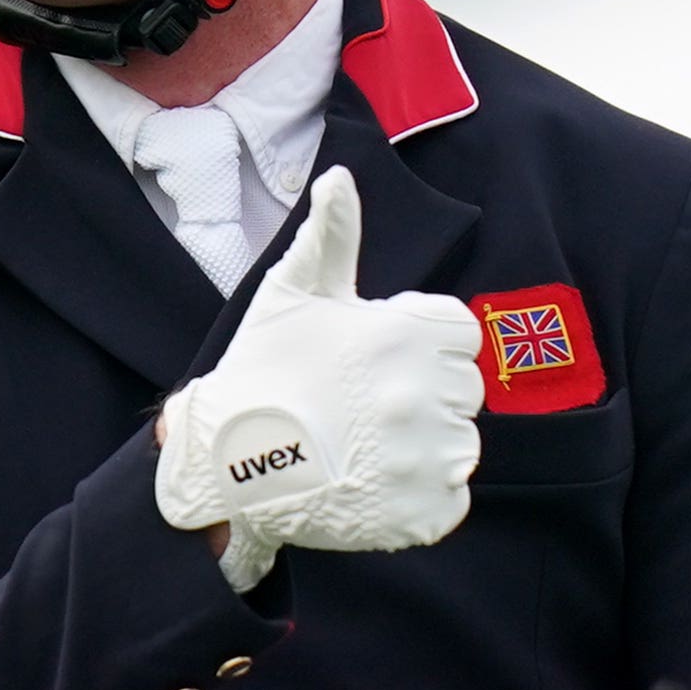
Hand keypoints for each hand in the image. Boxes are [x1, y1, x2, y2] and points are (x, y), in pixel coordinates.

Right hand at [154, 166, 484, 591]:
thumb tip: (339, 176)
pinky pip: (451, 497)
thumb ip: (331, 234)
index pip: (459, 335)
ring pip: (460, 443)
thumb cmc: (264, 370)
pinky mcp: (426, 513)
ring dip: (424, 444)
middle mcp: (425, 395)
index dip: (420, 344)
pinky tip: (375, 482)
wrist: (228, 463)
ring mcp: (428, 458)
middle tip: (363, 405)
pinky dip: (422, 494)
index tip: (378, 360)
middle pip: (463, 390)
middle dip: (422, 392)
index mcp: (406, 335)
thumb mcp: (293, 293)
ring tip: (367, 445)